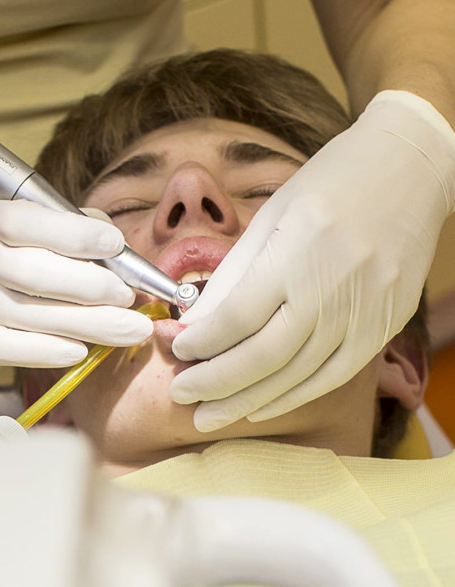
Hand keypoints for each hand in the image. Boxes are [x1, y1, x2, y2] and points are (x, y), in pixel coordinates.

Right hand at [0, 196, 152, 366]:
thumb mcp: (13, 225)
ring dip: (93, 325)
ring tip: (132, 328)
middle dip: (95, 287)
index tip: (116, 244)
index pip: (32, 222)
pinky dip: (54, 350)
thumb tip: (118, 248)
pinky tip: (83, 350)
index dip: (78, 234)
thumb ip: (63, 226)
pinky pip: (17, 349)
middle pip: (42, 275)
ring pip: (39, 316)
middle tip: (130, 296)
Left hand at [170, 91, 454, 429]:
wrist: (410, 170)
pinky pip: (333, 376)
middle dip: (215, 383)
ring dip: (248, 401)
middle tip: (181, 397)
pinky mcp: (384, 326)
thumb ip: (233, 276)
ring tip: (210, 416)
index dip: (201, 341)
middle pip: (265, 356)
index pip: (238, 315)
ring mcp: (365, 311)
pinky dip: (293, 396)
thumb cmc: (331, 183)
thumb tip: (192, 326)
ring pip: (298, 375)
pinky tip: (259, 407)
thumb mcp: (272, 216)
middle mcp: (334, 286)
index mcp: (298, 249)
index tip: (176, 349)